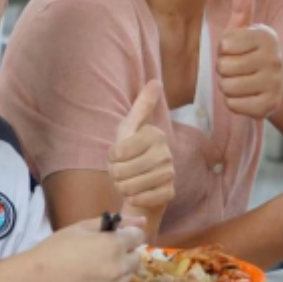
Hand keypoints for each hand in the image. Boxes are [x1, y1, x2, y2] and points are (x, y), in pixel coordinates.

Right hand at [26, 217, 144, 281]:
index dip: (127, 234)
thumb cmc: (57, 247)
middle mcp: (119, 268)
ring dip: (120, 267)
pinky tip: (92, 279)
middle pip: (137, 257)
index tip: (114, 235)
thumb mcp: (83, 227)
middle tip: (104, 250)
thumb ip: (114, 222)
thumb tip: (141, 220)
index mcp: (114, 245)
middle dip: (126, 250)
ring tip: (97, 265)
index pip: (138, 237)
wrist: (38, 280)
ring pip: (129, 274)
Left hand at [108, 81, 174, 210]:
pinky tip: (136, 195)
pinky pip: (143, 200)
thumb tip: (156, 81)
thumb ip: (141, 105)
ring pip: (131, 187)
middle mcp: (166, 153)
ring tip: (127, 182)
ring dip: (123, 188)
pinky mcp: (170, 193)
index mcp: (155, 134)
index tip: (118, 156)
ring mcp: (170, 174)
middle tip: (121, 172)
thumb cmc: (131, 154)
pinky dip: (134, 200)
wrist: (141, 185)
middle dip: (115, 175)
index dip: (112, 157)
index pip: (118, 152)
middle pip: (122, 171)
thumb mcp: (129, 128)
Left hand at [218, 0, 282, 120]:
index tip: (236, 51)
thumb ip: (242, 8)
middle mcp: (274, 58)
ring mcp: (274, 83)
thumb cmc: (253, 54)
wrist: (280, 85)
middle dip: (225, 70)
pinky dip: (234, 103)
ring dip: (228, 87)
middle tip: (239, 69)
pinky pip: (233, 105)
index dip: (224, 49)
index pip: (225, 43)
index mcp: (267, 36)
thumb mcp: (246, 31)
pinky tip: (246, 96)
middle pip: (224, 67)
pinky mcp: (269, 106)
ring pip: (227, 87)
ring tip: (242, 82)